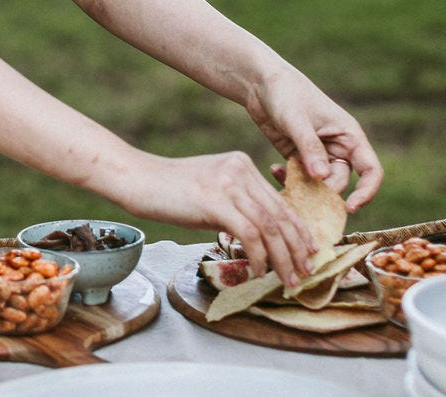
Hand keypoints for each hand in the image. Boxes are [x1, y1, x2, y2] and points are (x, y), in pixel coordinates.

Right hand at [108, 149, 318, 287]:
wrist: (137, 178)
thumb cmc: (169, 190)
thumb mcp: (211, 190)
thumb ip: (235, 203)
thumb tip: (258, 236)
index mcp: (242, 165)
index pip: (280, 202)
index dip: (299, 230)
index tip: (308, 253)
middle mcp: (240, 169)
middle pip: (280, 214)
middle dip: (297, 248)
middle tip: (306, 272)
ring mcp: (228, 183)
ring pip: (270, 226)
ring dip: (283, 258)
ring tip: (288, 280)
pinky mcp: (216, 200)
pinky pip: (249, 233)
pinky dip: (258, 257)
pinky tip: (257, 272)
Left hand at [243, 62, 384, 210]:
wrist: (261, 82)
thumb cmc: (286, 93)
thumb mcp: (297, 120)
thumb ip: (310, 148)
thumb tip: (322, 178)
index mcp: (349, 137)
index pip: (371, 171)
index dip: (366, 192)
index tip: (350, 207)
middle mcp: (337, 149)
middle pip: (340, 183)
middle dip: (323, 193)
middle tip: (300, 195)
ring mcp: (318, 155)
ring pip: (319, 185)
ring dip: (303, 189)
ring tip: (283, 182)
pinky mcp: (298, 158)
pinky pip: (300, 180)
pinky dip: (289, 181)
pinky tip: (274, 170)